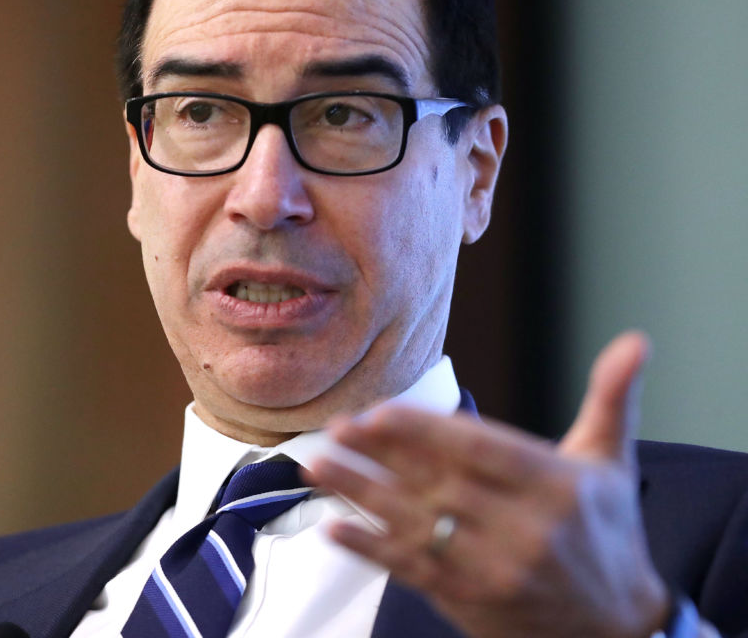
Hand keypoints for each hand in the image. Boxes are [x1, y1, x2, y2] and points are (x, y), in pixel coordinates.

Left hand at [306, 331, 669, 637]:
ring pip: (414, 525)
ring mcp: (493, 568)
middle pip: (436, 484)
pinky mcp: (469, 597)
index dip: (425, 432)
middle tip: (334, 429)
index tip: (379, 414)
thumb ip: (612, 398)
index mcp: (554, 487)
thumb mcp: (613, 463)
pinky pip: (412, 570)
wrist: (617, 628)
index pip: (479, 451)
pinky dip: (370, 549)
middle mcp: (524, 529)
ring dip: (359, 495)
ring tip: (316, 466)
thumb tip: (634, 342)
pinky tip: (334, 527)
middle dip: (379, 456)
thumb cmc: (608, 532)